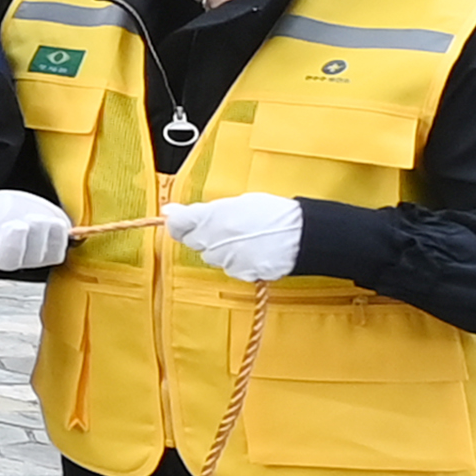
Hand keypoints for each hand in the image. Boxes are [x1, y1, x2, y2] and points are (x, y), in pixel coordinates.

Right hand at [0, 188, 82, 279]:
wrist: (19, 206)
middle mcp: (8, 261)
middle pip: (9, 263)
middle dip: (13, 243)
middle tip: (17, 225)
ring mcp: (30, 259)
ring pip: (36, 257)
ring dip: (36, 234)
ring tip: (33, 218)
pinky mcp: (52, 252)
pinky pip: (57, 252)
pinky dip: (56, 235)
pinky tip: (51, 222)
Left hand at [164, 191, 308, 284]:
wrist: (304, 233)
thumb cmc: (274, 213)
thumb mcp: (238, 202)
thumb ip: (203, 210)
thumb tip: (171, 211)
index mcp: (213, 217)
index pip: (178, 224)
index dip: (179, 223)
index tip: (182, 221)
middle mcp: (217, 239)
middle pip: (194, 242)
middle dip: (204, 236)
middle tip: (225, 227)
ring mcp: (228, 258)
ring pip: (212, 257)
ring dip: (221, 250)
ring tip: (245, 239)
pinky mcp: (241, 273)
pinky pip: (230, 268)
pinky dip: (237, 262)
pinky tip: (253, 251)